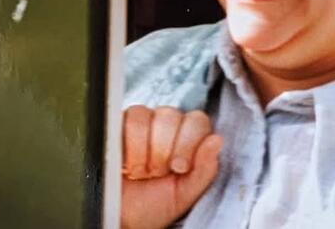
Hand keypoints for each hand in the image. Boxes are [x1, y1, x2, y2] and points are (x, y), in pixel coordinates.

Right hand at [121, 106, 222, 228]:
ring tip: (139, 170)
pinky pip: (125, 119)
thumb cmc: (153, 206)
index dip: (187, 143)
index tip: (178, 167)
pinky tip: (125, 162)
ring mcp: (140, 123)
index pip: (196, 120)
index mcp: (187, 138)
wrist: (121, 219)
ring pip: (145, 115)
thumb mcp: (184, 194)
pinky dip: (126, 145)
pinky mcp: (117, 125)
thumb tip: (216, 140)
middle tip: (156, 172)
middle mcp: (165, 126)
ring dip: (142, 149)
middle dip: (162, 149)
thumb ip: (204, 169)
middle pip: (170, 115)